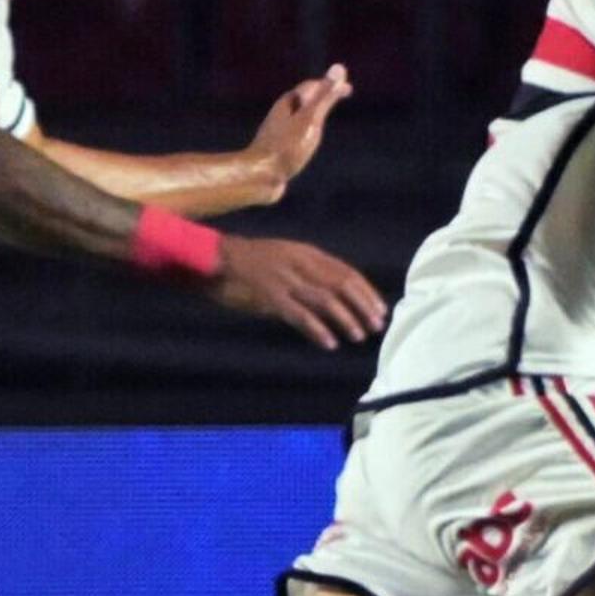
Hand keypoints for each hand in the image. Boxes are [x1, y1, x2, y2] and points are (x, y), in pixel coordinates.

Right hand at [206, 233, 388, 351]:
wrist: (214, 258)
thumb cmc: (249, 262)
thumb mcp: (284, 257)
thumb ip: (307, 270)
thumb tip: (335, 292)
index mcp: (305, 253)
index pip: (346, 272)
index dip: (366, 292)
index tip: (380, 309)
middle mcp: (299, 263)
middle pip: (341, 285)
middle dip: (363, 306)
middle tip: (376, 325)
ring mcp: (285, 279)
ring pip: (325, 300)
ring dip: (346, 319)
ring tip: (358, 336)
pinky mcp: (270, 296)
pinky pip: (299, 315)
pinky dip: (317, 329)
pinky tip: (329, 342)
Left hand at [244, 64, 352, 200]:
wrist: (259, 177)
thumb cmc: (286, 147)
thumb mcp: (310, 120)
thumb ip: (324, 96)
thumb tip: (339, 68)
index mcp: (287, 105)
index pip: (311, 88)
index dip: (330, 85)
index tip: (348, 88)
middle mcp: (280, 116)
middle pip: (302, 100)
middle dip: (321, 95)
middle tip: (338, 95)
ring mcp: (277, 133)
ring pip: (297, 117)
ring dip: (312, 113)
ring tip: (323, 115)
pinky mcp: (277, 150)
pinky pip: (294, 135)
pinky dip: (306, 131)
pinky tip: (307, 142)